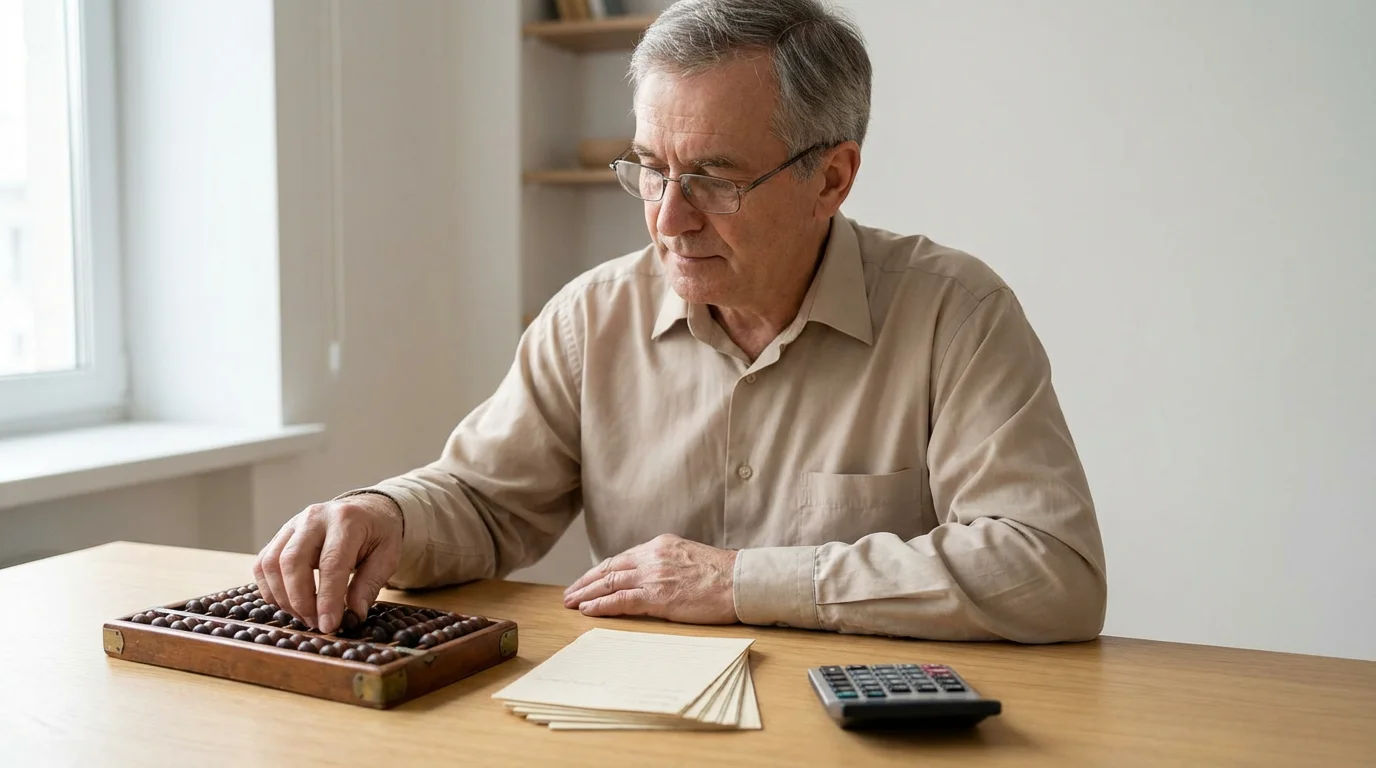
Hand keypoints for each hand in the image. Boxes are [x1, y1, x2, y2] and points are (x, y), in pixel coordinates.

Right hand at [252, 493, 403, 633]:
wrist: (366, 510)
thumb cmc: (377, 534)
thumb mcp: (387, 557)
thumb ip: (369, 585)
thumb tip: (353, 615)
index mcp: (346, 520)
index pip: (331, 563)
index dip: (327, 599)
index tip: (329, 625)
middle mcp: (314, 518)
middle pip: (292, 561)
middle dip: (300, 600)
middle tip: (316, 623)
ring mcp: (292, 525)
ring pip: (271, 564)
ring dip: (284, 598)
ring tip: (306, 616)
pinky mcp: (280, 536)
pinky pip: (263, 565)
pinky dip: (271, 590)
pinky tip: (290, 603)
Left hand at [562, 534, 738, 623]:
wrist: (740, 581)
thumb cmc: (723, 575)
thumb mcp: (690, 557)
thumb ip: (668, 563)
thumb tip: (655, 576)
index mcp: (660, 545)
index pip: (622, 557)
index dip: (600, 570)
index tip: (588, 580)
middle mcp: (652, 557)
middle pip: (610, 568)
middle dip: (586, 582)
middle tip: (569, 593)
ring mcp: (654, 576)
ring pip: (610, 583)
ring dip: (586, 593)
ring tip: (571, 602)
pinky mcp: (658, 596)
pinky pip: (621, 601)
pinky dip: (601, 605)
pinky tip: (588, 610)